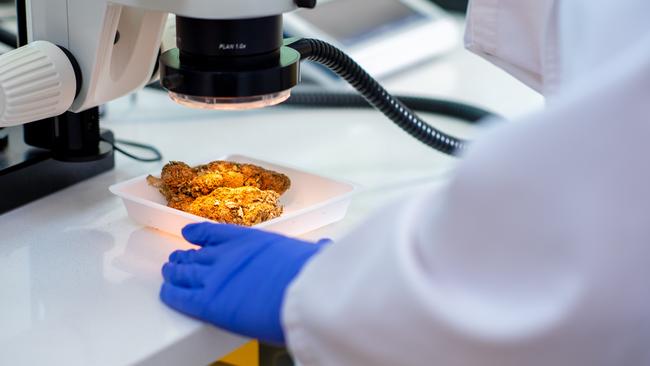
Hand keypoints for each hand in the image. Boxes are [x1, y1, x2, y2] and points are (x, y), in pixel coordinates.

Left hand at [160, 222, 327, 344]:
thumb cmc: (312, 275)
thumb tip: (325, 247)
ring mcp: (214, 277)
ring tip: (169, 270)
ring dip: (174, 271)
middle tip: (176, 258)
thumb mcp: (311, 254)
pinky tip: (166, 291)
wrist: (304, 294)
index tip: (189, 233)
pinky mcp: (208, 302)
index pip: (214, 232)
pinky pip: (180, 296)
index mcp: (248, 240)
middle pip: (196, 254)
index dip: (199, 233)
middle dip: (184, 256)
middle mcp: (226, 255)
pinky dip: (171, 293)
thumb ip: (312, 251)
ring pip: (183, 272)